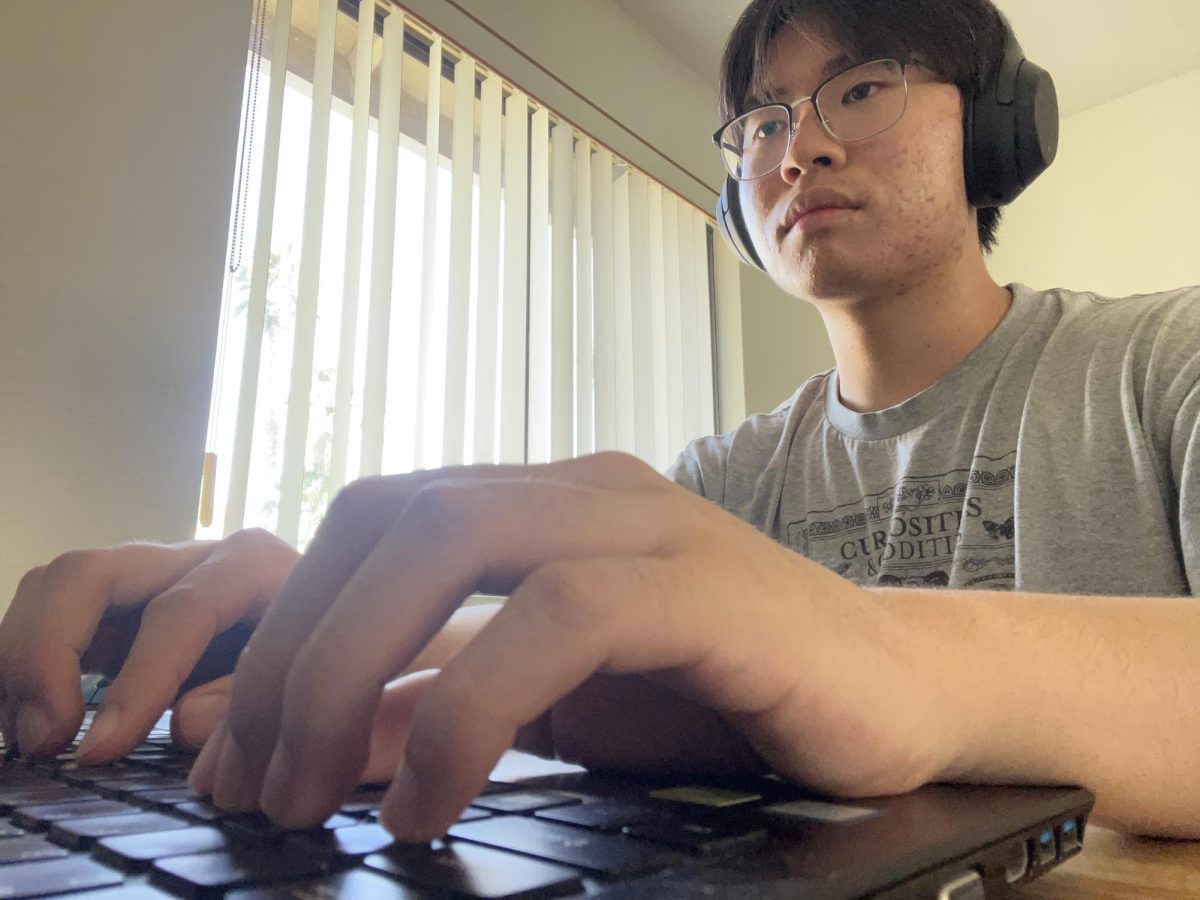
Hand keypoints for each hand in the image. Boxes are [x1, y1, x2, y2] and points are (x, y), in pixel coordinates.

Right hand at [0, 529, 297, 762]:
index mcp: (252, 562)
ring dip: (23, 659)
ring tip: (32, 738)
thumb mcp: (312, 679)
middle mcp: (193, 555)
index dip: (135, 684)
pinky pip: (51, 614)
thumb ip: (254, 703)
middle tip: (44, 739)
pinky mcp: (121, 603)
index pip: (177, 612)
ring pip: (55, 587)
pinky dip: (27, 663)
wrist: (333, 632)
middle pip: (87, 574)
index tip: (97, 751)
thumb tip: (181, 722)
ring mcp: (149, 573)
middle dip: (45, 654)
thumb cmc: (321, 657)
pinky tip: (31, 720)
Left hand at [190, 452, 957, 839]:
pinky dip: (467, 708)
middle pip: (389, 516)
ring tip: (312, 795)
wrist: (901, 693)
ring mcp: (647, 525)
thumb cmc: (727, 697)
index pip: (375, 518)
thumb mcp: (559, 705)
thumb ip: (449, 702)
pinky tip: (430, 797)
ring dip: (349, 672)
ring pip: (452, 539)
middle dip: (296, 651)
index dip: (288, 624)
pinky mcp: (706, 588)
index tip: (239, 748)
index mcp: (543, 504)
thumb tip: (327, 740)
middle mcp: (583, 491)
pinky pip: (558, 618)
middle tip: (254, 781)